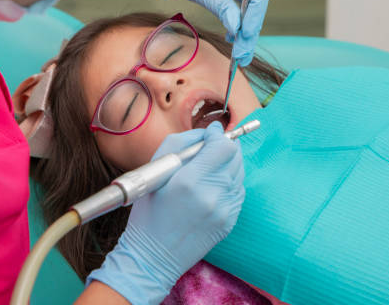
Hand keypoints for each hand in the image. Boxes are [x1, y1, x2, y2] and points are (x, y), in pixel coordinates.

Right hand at [86, 122, 244, 304]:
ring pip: (239, 173)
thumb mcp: (155, 171)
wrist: (153, 257)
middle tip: (210, 147)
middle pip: (236, 157)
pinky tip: (211, 186)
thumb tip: (206, 133)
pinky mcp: (230, 222)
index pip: (223, 147)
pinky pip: (238, 191)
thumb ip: (181, 144)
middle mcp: (212, 195)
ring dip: (227, 164)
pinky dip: (228, 183)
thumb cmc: (148, 213)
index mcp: (189, 181)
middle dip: (224, 147)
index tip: (210, 132)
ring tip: (207, 168)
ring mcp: (225, 211)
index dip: (218, 135)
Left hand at [143, 0, 268, 66]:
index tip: (246, 34)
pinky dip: (238, 27)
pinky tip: (232, 40)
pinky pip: (242, 11)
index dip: (256, 12)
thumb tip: (237, 30)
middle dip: (250, 29)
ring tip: (241, 56)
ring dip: (246, 33)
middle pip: (257, 2)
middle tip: (243, 54)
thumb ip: (221, 7)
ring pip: (251, 10)